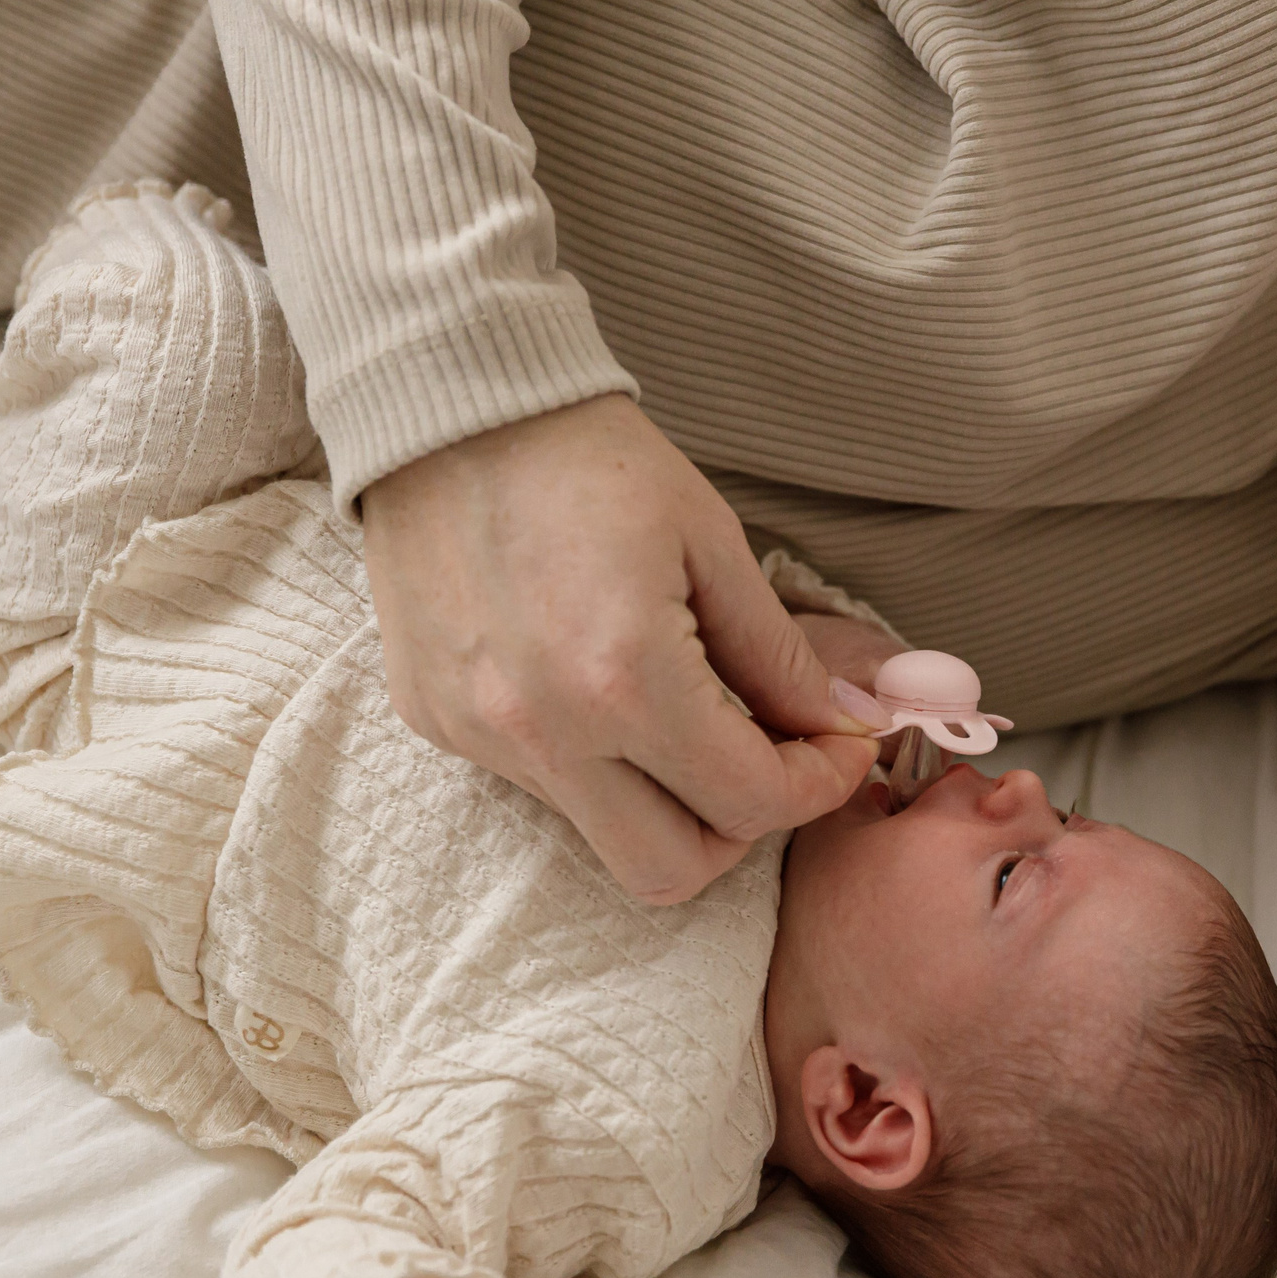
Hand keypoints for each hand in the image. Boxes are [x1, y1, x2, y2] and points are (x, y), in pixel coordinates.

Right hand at [362, 396, 884, 902]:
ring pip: (600, 836)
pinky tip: (601, 686)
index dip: (816, 785)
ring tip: (687, 716)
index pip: (750, 801)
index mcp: (625, 679)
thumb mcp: (712, 543)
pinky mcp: (436, 723)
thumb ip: (779, 656)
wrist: (448, 405)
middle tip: (769, 761)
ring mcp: (480, 736)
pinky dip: (592, 762)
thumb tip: (839, 726)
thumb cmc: (590, 460)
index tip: (837, 746)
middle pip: (671, 872)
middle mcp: (545, 731)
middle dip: (740, 829)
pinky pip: (538, 786)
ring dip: (663, 800)